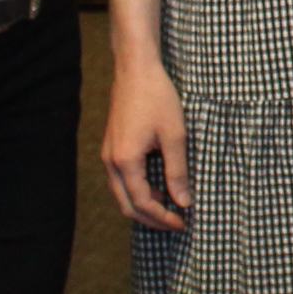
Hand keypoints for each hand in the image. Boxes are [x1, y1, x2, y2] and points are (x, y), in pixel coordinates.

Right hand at [103, 57, 192, 230]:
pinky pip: (120, 180)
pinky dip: (136, 191)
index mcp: (125, 161)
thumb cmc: (157, 98)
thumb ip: (178, 172)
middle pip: (126, 205)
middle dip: (151, 219)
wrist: (136, 70)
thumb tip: (184, 202)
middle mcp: (110, 161)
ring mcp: (108, 154)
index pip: (143, 203)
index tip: (183, 222)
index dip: (163, 218)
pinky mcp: (111, 147)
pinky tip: (157, 188)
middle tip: (176, 223)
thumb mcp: (175, 136)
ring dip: (143, 206)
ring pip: (121, 194)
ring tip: (169, 208)